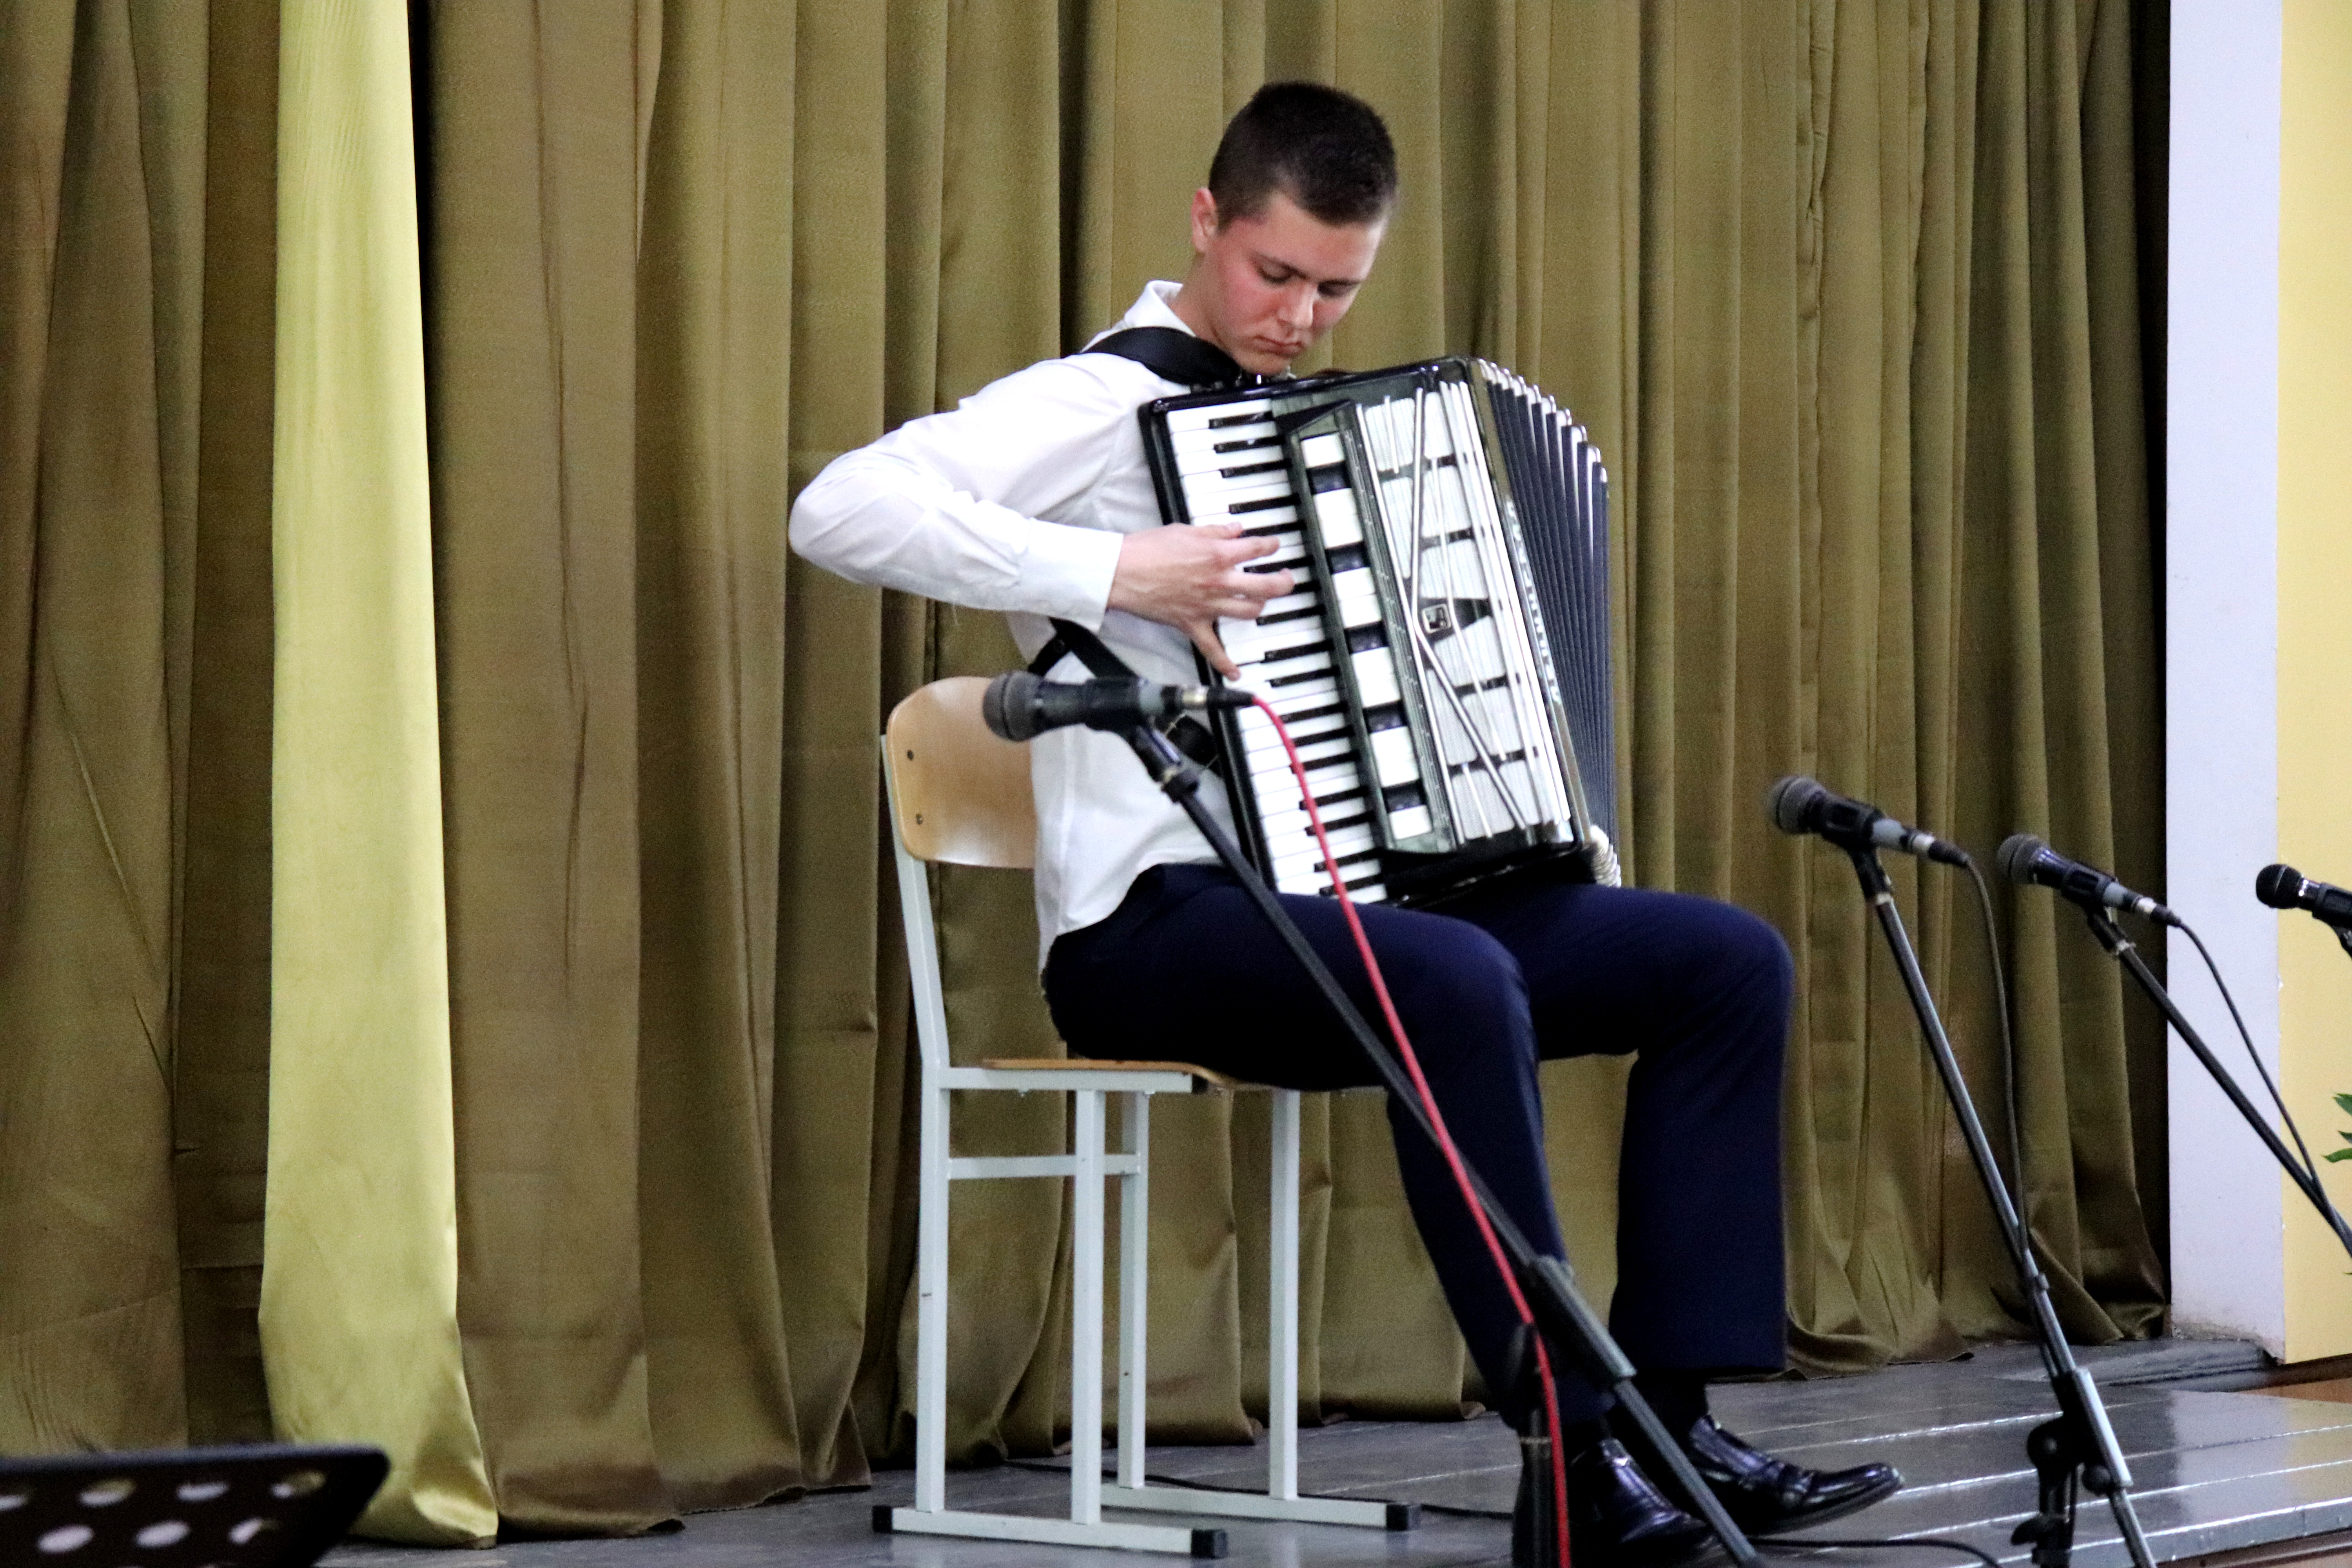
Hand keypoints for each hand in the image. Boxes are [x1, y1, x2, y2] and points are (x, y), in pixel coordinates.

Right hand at [1107, 523, 1292, 677]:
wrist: (1123, 572)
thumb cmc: (1148, 550)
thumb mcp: (1185, 530)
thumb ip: (1214, 531)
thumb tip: (1234, 530)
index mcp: (1218, 554)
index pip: (1256, 548)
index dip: (1270, 545)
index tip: (1273, 545)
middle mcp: (1218, 581)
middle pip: (1266, 585)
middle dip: (1283, 581)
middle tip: (1286, 577)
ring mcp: (1208, 605)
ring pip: (1248, 611)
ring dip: (1261, 607)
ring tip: (1264, 603)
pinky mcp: (1192, 624)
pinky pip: (1212, 649)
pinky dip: (1225, 663)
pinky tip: (1235, 672)